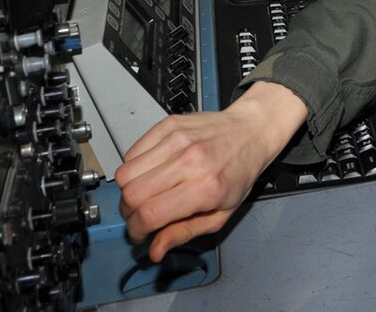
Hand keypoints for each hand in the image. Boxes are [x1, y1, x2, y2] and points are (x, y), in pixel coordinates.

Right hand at [114, 81, 307, 261]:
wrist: (250, 132)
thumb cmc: (239, 171)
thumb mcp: (221, 214)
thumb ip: (184, 233)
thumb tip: (156, 250)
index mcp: (205, 187)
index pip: (150, 213)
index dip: (137, 230)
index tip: (140, 233)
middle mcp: (189, 160)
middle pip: (131, 193)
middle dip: (128, 213)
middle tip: (140, 216)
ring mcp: (177, 139)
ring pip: (125, 172)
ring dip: (128, 190)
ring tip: (144, 194)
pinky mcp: (168, 125)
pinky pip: (132, 152)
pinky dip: (133, 167)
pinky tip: (150, 173)